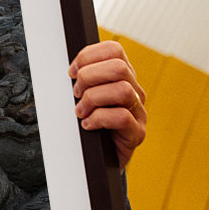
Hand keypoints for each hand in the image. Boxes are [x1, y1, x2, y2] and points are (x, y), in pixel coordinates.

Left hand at [69, 40, 146, 168]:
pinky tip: (87, 125)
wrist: (98, 160)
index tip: (71, 72)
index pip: (114, 50)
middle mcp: (134, 91)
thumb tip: (69, 69)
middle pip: (119, 67)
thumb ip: (81, 80)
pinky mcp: (137, 133)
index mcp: (122, 77)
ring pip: (122, 90)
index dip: (88, 56)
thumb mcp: (83, 97)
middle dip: (89, 77)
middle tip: (75, 94)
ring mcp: (139, 112)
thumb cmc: (88, 125)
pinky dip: (98, 119)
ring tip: (80, 112)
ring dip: (93, 99)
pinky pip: (122, 117)